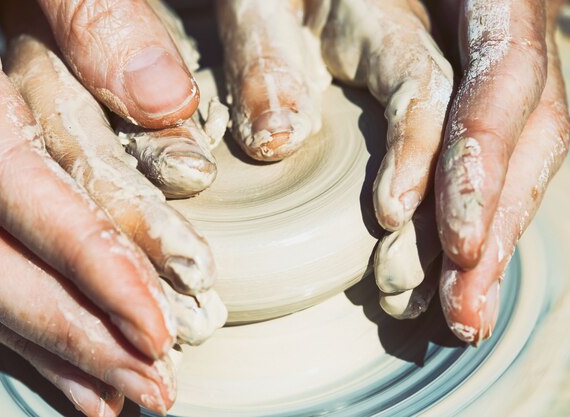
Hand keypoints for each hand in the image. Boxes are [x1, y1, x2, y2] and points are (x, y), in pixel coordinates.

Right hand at [0, 1, 225, 414]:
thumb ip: (91, 14)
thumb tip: (164, 101)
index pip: (13, 184)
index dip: (85, 262)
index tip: (154, 327)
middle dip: (70, 333)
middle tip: (150, 389)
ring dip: (45, 348)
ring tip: (115, 400)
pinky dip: (10, 322)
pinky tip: (60, 363)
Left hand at [215, 0, 568, 342]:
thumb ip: (267, 49)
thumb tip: (277, 143)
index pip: (489, 73)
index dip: (460, 154)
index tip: (396, 220)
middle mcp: (492, 33)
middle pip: (523, 130)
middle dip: (490, 223)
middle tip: (458, 312)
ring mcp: (488, 71)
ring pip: (519, 158)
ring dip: (487, 243)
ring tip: (457, 316)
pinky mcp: (470, 104)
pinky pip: (488, 163)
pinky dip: (470, 225)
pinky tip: (450, 279)